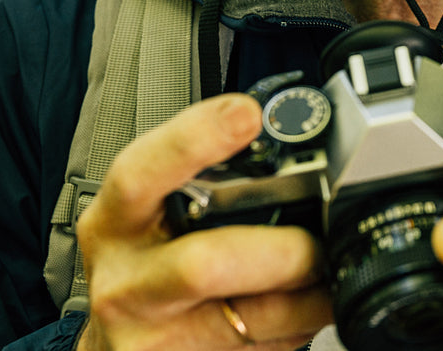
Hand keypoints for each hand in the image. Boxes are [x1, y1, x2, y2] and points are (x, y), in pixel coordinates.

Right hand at [75, 94, 332, 349]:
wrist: (117, 342)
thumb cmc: (145, 263)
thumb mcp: (150, 212)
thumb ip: (202, 177)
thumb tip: (281, 135)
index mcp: (117, 221)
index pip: (142, 174)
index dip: (194, 140)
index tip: (246, 115)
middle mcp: (126, 281)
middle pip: (206, 264)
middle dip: (282, 252)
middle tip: (315, 242)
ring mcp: (151, 335)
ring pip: (251, 318)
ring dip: (309, 295)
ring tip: (325, 271)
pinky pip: (264, 348)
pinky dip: (300, 326)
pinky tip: (303, 307)